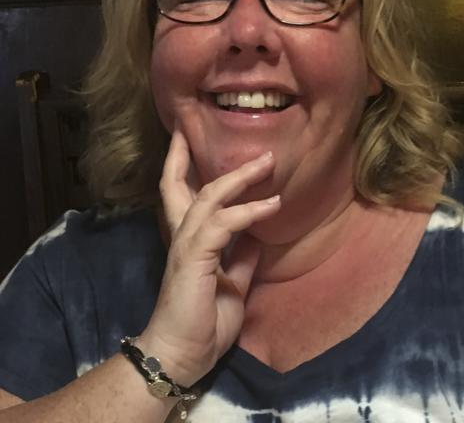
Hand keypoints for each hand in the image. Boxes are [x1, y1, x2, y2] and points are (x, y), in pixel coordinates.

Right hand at [137, 129, 279, 385]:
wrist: (183, 355)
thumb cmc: (204, 319)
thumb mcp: (232, 281)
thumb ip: (241, 255)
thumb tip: (257, 235)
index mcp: (189, 239)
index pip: (182, 193)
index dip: (183, 165)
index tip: (189, 140)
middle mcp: (182, 234)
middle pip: (175, 183)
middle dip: (184, 153)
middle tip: (192, 126)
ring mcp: (186, 244)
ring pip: (208, 196)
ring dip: (239, 177)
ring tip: (267, 162)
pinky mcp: (195, 257)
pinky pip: (224, 225)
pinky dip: (248, 212)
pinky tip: (271, 205)